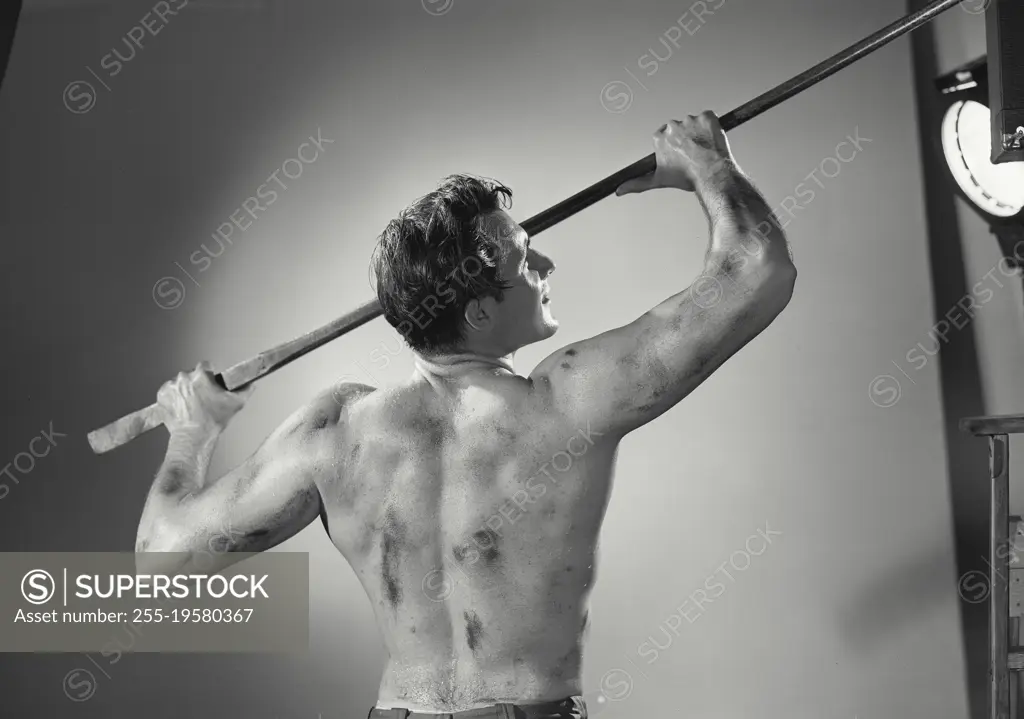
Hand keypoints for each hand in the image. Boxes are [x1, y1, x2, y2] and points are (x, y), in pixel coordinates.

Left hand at [156, 361, 253, 433]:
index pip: (206, 365)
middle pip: (191, 374)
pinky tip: (181, 406)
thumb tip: (250, 384)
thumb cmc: (212, 421)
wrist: (193, 436)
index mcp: (201, 375)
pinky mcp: (162, 396)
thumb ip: (245, 390)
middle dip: (196, 383)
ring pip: (179, 382)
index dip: (210, 374)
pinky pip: (168, 391)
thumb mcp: (236, 404)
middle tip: (202, 397)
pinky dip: (173, 397)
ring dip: (184, 389)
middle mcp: (184, 377)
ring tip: (191, 404)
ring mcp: (171, 386)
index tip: (210, 382)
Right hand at [616, 111, 734, 194]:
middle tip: (694, 153)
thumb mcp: (658, 180)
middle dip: (686, 138)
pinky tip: (711, 139)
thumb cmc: (687, 177)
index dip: (674, 146)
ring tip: (704, 149)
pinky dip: (711, 126)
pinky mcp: (706, 117)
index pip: (665, 137)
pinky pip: (709, 117)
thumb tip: (619, 191)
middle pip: (679, 129)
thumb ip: (637, 183)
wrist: (710, 173)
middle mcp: (672, 126)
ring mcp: (690, 120)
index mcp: (660, 138)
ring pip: (694, 123)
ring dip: (699, 132)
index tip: (680, 154)